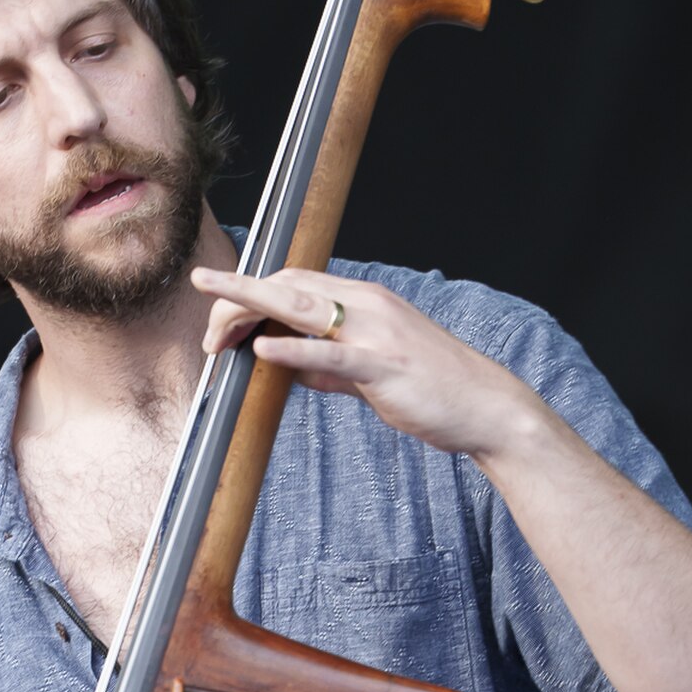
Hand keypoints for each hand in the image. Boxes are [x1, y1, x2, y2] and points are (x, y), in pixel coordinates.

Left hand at [193, 264, 540, 462]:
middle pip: (289, 287)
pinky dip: (294, 351)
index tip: (219, 322)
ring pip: (303, 309)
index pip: (294, 283)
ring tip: (214, 326)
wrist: (484, 408)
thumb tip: (282, 363)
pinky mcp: (386, 366)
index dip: (249, 296)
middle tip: (206, 333)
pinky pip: (332, 353)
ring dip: (252, 311)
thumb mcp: (367, 373)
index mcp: (362, 301)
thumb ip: (325, 365)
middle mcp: (367, 305)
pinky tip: (263, 350)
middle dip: (239, 302)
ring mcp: (377, 332)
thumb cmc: (428, 389)